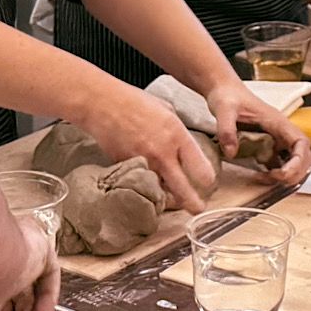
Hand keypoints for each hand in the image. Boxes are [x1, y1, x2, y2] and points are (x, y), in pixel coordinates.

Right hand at [81, 83, 216, 210]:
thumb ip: (179, 132)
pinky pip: (143, 184)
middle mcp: (162, 154)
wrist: (103, 105)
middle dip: (193, 204)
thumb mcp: (167, 110)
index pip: (201, 170)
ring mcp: (144, 164)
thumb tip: (186, 146)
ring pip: (161, 192)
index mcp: (177, 136)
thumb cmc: (135, 102)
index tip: (207, 182)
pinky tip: (149, 181)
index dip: (207, 180)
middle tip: (197, 208)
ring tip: (172, 196)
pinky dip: (148, 185)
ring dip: (168, 196)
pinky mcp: (127, 170)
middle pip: (183, 192)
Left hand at [204, 76, 310, 183]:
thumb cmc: (227, 95)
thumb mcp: (223, 109)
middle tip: (272, 178)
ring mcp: (276, 139)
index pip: (301, 142)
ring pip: (294, 161)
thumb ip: (226, 129)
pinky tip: (260, 175)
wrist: (223, 90)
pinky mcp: (268, 145)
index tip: (282, 173)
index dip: (298, 161)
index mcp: (277, 121)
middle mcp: (281, 131)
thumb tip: (231, 152)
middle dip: (293, 172)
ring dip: (286, 175)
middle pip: (303, 156)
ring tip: (263, 178)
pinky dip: (276, 173)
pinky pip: (280, 163)